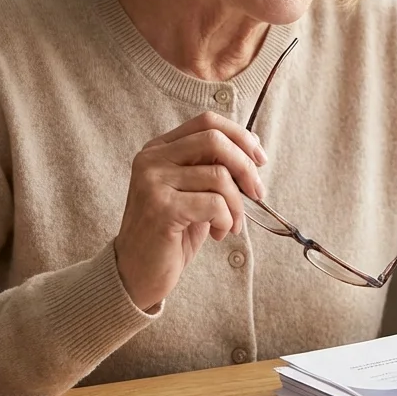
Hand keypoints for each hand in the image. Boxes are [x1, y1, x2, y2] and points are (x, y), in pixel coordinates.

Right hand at [114, 111, 266, 311]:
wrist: (136, 274)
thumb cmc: (170, 234)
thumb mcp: (194, 193)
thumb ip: (214, 167)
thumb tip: (252, 143)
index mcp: (159, 150)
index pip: (207, 122)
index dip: (240, 136)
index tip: (260, 159)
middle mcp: (151, 160)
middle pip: (214, 140)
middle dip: (246, 167)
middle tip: (257, 193)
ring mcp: (152, 182)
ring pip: (219, 176)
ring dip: (237, 205)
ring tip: (231, 225)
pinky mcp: (161, 208)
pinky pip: (214, 204)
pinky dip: (227, 220)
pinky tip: (219, 233)